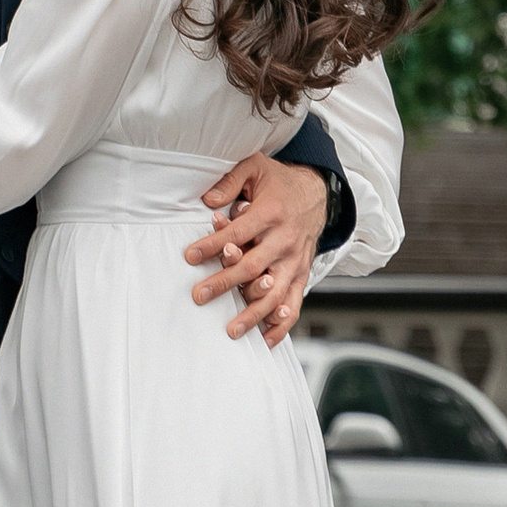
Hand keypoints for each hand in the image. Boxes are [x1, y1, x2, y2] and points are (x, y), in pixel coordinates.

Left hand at [186, 153, 328, 345]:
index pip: (238, 233)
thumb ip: (230, 181)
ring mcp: (295, 261)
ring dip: (252, 312)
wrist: (316, 193)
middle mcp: (284, 240)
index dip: (213, 245)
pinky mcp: (302, 274)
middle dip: (225, 283)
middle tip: (200, 295)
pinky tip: (266, 339)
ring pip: (274, 292)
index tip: (190, 256)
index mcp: (271, 213)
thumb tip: (208, 200)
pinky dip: (282, 324)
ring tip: (232, 329)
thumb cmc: (278, 183)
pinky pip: (294, 303)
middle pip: (252, 267)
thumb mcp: (254, 167)